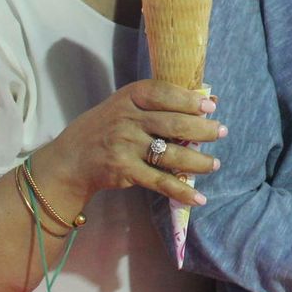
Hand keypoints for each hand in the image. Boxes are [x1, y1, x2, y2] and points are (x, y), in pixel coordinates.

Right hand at [36, 80, 223, 207]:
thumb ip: (159, 104)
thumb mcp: (125, 107)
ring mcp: (125, 145)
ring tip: (214, 163)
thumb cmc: (105, 128)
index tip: (210, 106)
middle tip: (221, 132)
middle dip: (202, 129)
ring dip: (198, 161)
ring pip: (171, 153)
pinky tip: (198, 198)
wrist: (69, 160)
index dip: (189, 99)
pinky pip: (160, 181)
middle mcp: (126, 119)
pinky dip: (181, 191)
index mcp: (128, 97)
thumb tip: (207, 101)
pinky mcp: (125, 170)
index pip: (163, 93)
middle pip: (173, 123)